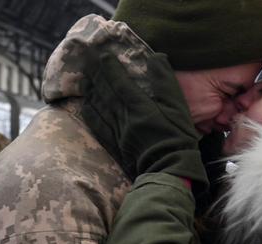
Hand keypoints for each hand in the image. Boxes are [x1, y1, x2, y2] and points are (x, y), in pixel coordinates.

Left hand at [81, 53, 208, 190]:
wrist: (169, 169)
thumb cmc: (177, 136)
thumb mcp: (178, 107)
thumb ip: (165, 81)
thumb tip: (156, 56)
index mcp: (139, 106)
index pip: (120, 82)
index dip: (110, 68)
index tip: (102, 55)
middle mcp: (124, 117)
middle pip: (106, 93)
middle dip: (96, 76)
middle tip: (86, 63)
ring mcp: (117, 132)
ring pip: (99, 108)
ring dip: (90, 92)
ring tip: (83, 81)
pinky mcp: (115, 145)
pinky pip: (98, 126)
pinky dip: (90, 114)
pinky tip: (85, 106)